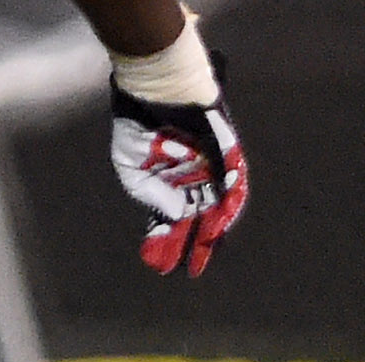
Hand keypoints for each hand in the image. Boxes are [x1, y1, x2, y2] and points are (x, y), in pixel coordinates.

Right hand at [110, 79, 247, 276]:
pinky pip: (234, 186)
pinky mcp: (228, 158)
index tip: (162, 267)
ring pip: (215, 208)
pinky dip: (229, 205)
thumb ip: (149, 194)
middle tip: (192, 270)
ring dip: (211, 232)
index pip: (171, 219)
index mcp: (168, 181)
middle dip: (193, 244)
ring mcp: (211, 170)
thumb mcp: (130, 165)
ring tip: (205, 252)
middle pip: (196, 219)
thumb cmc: (140, 122)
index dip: (166, 242)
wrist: (158, 88)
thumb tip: (178, 216)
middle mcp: (192, 179)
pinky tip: (221, 224)